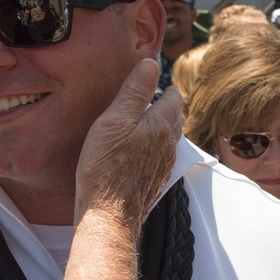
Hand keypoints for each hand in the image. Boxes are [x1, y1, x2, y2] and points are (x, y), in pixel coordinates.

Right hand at [74, 58, 181, 229]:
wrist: (108, 215)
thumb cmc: (105, 167)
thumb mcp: (114, 120)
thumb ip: (134, 91)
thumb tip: (150, 64)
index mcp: (162, 125)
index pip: (173, 97)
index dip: (161, 87)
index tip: (149, 81)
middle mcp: (169, 145)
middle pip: (173, 117)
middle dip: (162, 105)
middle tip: (145, 97)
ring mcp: (163, 166)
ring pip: (167, 138)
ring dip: (157, 127)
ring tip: (139, 120)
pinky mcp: (153, 182)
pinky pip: (158, 156)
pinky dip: (150, 147)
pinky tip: (135, 150)